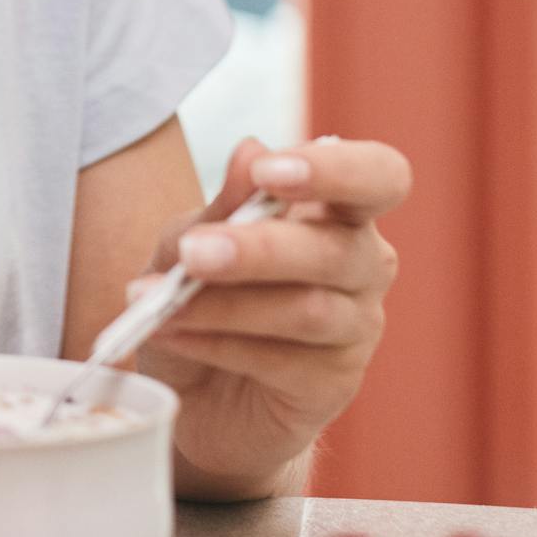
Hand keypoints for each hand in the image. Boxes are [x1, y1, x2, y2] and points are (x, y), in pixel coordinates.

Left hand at [131, 135, 406, 496]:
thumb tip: (251, 149)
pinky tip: (168, 334)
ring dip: (223, 305)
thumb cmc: (202, 294)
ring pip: (306, 312)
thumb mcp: (192, 240)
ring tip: (158, 301)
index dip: (336, 171)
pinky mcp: (333, 384)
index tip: (268, 174)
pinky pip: (280, 361)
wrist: (191, 387)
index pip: (377, 176)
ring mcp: (356, 328)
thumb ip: (224, 205)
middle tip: (193, 252)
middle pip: (336, 250)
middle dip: (259, 249)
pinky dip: (214, 343)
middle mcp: (364, 264)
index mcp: (338, 210)